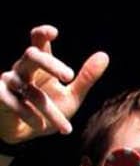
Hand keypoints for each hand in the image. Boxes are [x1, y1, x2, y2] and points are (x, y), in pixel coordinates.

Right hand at [0, 25, 108, 143]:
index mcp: (40, 65)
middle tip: (69, 76)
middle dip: (50, 64)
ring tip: (66, 128)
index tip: (54, 32)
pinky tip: (41, 126)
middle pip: (32, 56)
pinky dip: (29, 115)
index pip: (38, 43)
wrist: (28, 132)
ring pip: (30, 90)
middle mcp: (23, 69)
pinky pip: (13, 103)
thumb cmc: (50, 109)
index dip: (42, 34)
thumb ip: (86, 78)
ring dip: (49, 110)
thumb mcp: (72, 95)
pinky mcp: (0, 97)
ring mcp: (9, 82)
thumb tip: (104, 55)